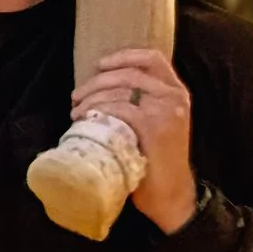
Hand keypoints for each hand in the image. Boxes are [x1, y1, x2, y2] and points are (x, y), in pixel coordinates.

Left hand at [72, 45, 196, 233]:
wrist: (171, 195)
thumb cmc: (156, 163)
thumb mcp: (156, 126)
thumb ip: (142, 105)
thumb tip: (105, 91)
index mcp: (176, 92)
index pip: (152, 59)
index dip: (124, 56)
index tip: (100, 65)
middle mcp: (174, 96)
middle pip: (130, 73)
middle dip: (97, 82)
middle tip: (76, 96)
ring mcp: (166, 111)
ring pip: (122, 90)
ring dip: (92, 97)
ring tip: (76, 111)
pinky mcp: (154, 127)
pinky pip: (121, 108)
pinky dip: (99, 111)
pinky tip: (85, 120)